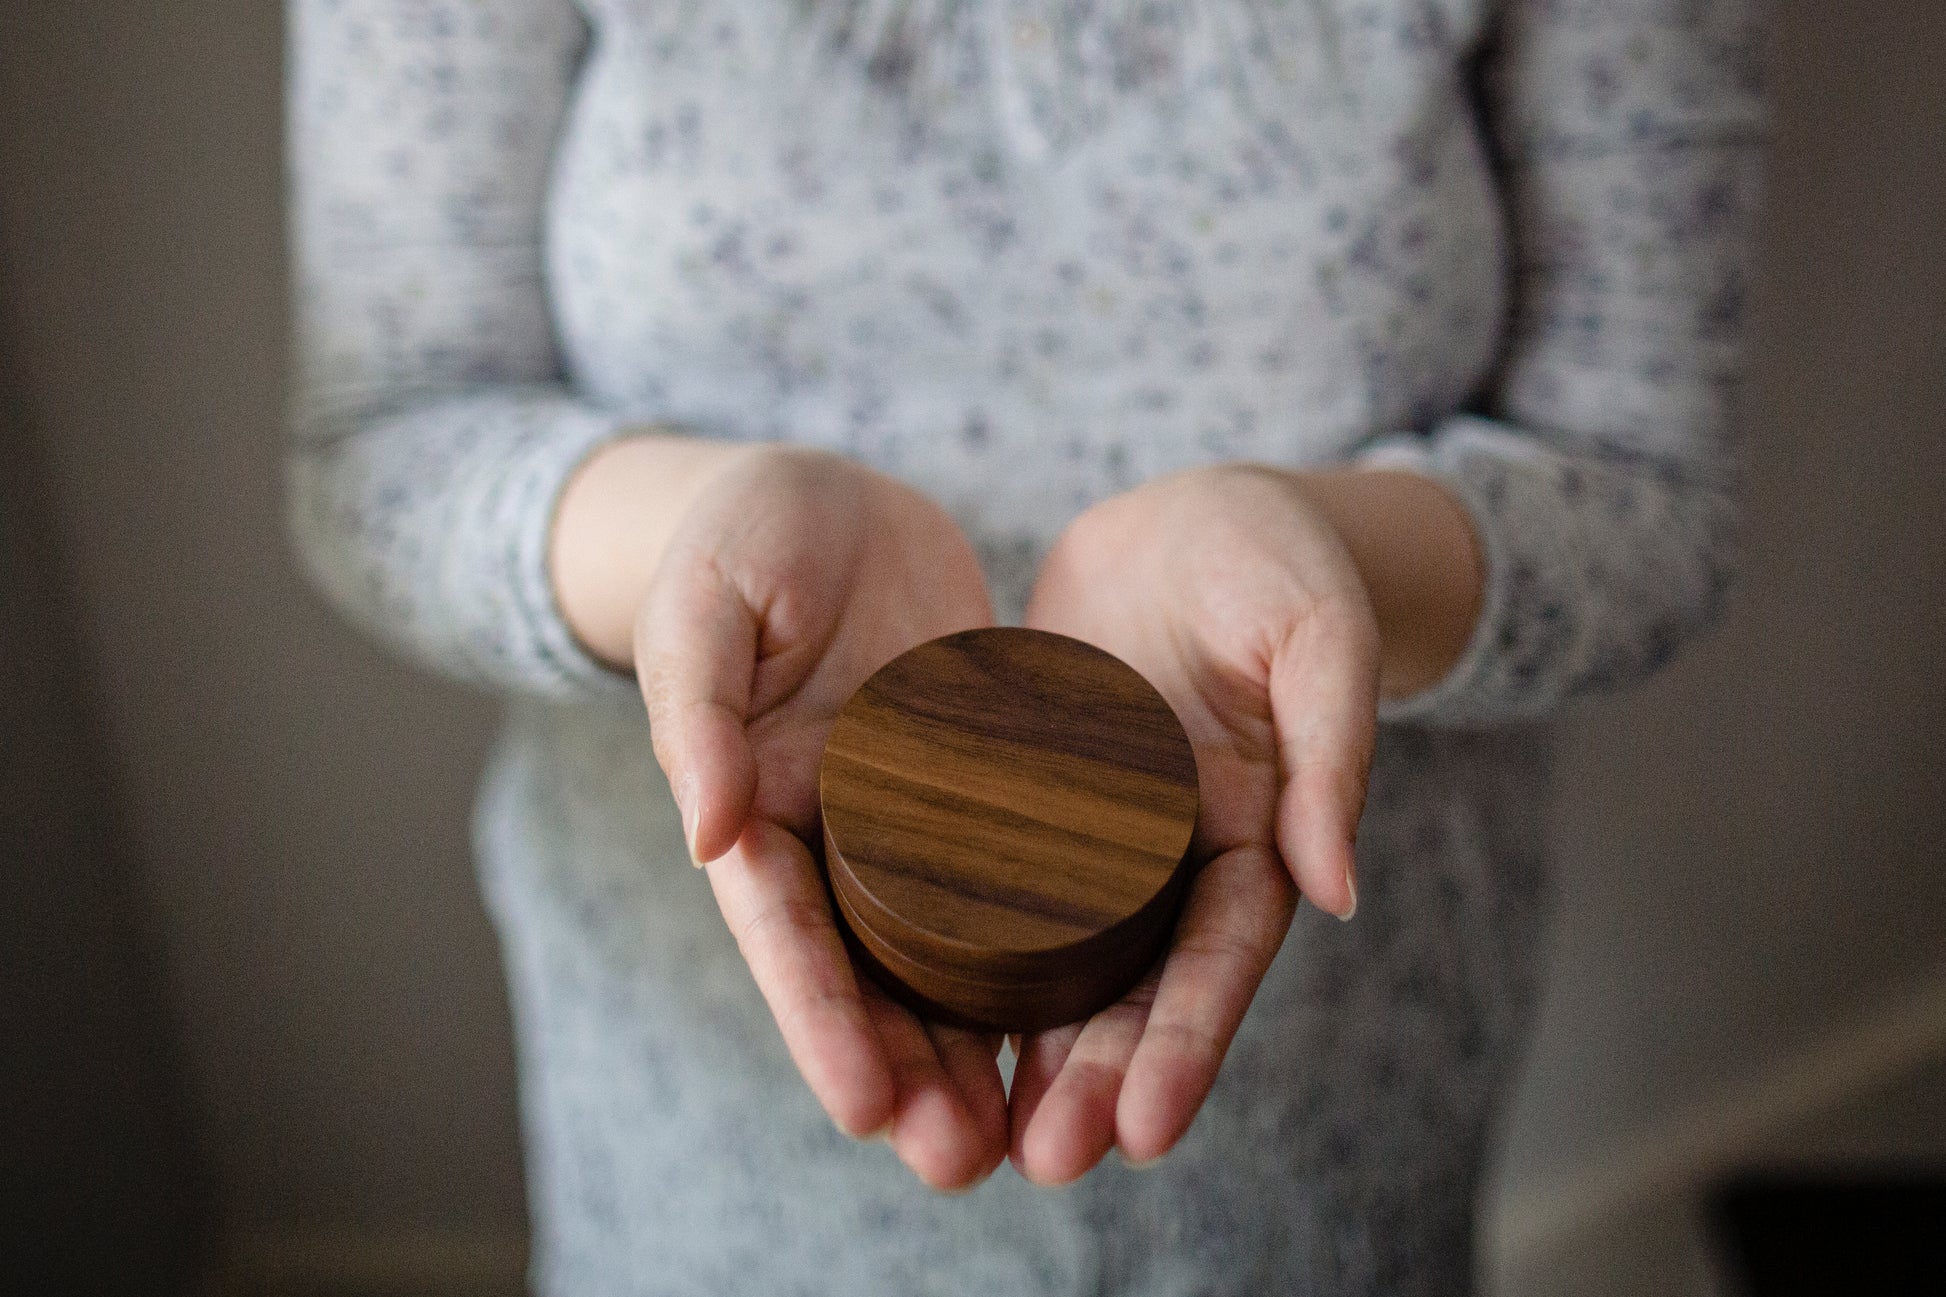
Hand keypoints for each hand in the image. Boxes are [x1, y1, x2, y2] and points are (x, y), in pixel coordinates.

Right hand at [634, 445, 1005, 1189]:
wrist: (825, 493)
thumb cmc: (738, 535)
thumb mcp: (706, 602)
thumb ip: (698, 709)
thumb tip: (710, 836)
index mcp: (751, 804)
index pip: (784, 933)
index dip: (822, 1023)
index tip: (867, 1108)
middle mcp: (832, 830)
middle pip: (870, 974)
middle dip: (911, 1071)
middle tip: (964, 1159)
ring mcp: (909, 813)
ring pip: (946, 950)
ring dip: (980, 1043)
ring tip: (1028, 1131)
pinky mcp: (977, 780)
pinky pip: (1015, 873)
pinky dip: (1042, 946)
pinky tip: (1094, 1008)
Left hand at [1008, 463, 1381, 1183]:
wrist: (1194, 514)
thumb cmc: (1279, 560)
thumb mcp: (1320, 636)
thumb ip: (1333, 751)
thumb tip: (1338, 892)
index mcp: (1256, 832)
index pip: (1224, 958)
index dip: (1189, 1045)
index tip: (1144, 1130)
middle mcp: (1173, 854)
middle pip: (1136, 989)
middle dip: (1096, 1078)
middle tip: (1044, 1159)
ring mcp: (1099, 833)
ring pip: (1059, 961)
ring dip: (1025, 1049)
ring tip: (976, 1132)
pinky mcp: (1032, 799)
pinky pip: (994, 885)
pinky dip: (962, 951)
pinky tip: (914, 1015)